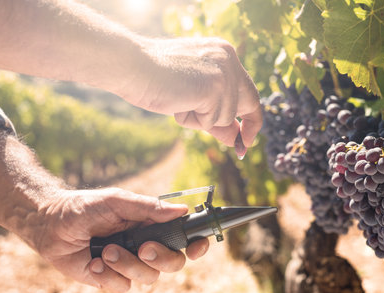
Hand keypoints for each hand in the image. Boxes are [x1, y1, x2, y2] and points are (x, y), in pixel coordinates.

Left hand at [37, 188, 208, 292]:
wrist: (51, 224)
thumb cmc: (85, 207)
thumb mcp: (117, 201)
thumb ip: (148, 208)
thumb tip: (182, 210)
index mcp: (152, 225)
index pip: (183, 238)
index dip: (196, 245)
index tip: (197, 246)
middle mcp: (145, 246)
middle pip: (173, 263)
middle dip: (161, 258)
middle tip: (143, 248)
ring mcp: (129, 264)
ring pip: (148, 278)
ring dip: (127, 264)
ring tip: (105, 250)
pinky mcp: (111, 278)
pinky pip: (122, 287)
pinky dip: (107, 276)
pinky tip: (93, 262)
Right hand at [120, 37, 262, 146]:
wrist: (132, 66)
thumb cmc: (154, 78)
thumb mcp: (192, 96)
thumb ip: (215, 112)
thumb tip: (236, 138)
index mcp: (223, 53)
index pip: (248, 89)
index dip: (251, 117)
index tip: (248, 137)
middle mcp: (228, 58)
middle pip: (249, 103)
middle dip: (242, 128)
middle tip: (241, 148)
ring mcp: (223, 72)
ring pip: (226, 116)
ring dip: (202, 120)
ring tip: (179, 102)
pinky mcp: (214, 87)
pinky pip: (212, 120)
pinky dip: (194, 120)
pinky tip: (178, 103)